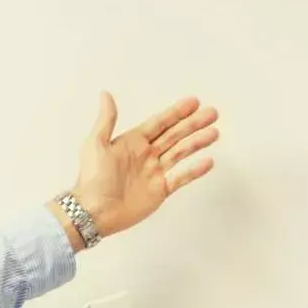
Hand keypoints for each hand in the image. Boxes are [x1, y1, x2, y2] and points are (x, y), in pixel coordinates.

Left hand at [59, 93, 217, 246]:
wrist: (94, 212)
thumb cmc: (92, 178)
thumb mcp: (96, 144)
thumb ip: (106, 120)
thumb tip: (105, 94)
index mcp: (133, 142)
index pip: (159, 123)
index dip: (176, 112)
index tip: (194, 102)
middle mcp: (146, 155)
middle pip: (175, 135)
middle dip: (193, 124)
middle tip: (212, 113)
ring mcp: (155, 173)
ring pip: (181, 153)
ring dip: (197, 142)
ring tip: (214, 133)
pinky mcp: (160, 191)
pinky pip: (181, 178)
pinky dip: (194, 171)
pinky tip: (208, 161)